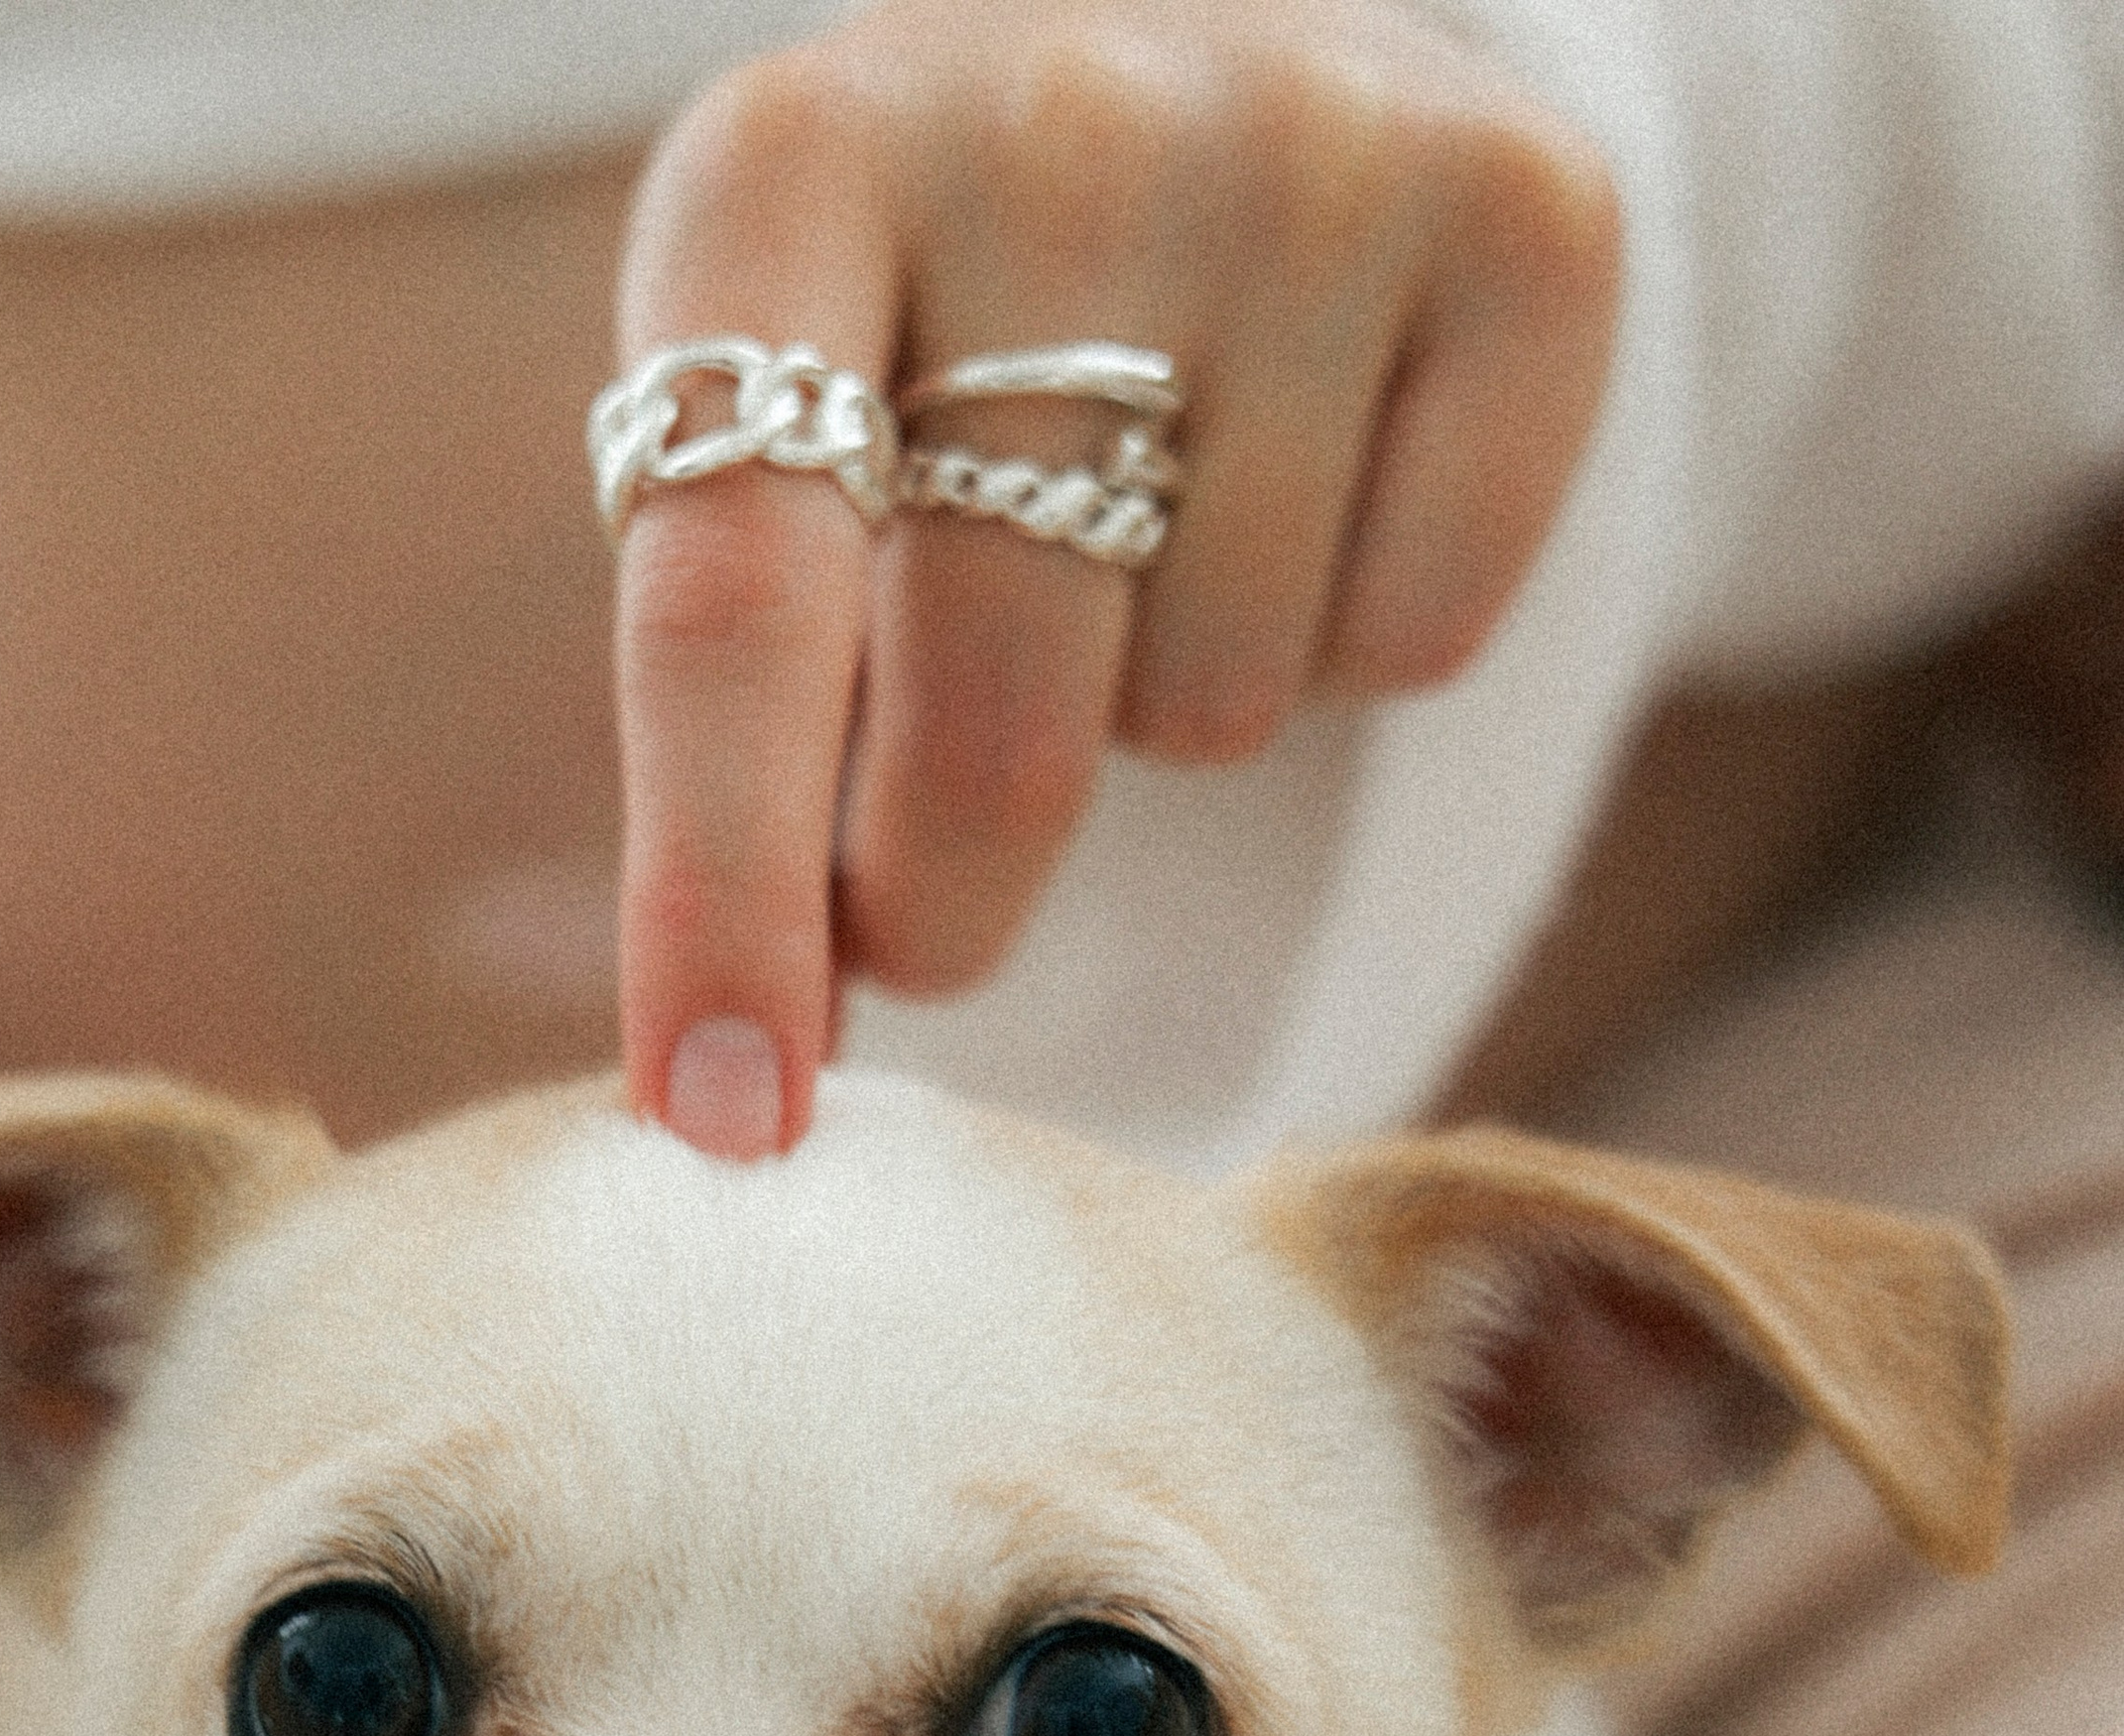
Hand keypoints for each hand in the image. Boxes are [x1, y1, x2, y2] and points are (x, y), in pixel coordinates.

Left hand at [611, 0, 1619, 1155]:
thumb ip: (747, 718)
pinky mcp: (1530, 215)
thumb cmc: (942, 323)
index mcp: (784, 175)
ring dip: (1164, 710)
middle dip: (942, 892)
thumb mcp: (787, 435)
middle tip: (921, 900)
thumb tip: (737, 1083)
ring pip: (1221, 707)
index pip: (737, 601)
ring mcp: (1309, 152)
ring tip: (1149, 535)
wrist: (1215, 48)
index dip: (722, 891)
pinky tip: (1307, 490)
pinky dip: (1352, 640)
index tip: (719, 1116)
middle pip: (999, 717)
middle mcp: (1049, 123)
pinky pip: (1416, 646)